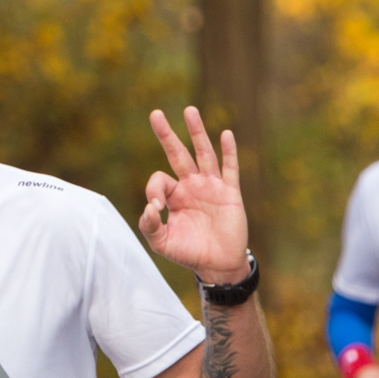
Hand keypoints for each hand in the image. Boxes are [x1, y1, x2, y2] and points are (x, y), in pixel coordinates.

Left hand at [138, 107, 248, 282]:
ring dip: (196, 132)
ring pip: (203, 154)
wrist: (218, 265)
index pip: (159, 180)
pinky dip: (228, 152)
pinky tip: (225, 134)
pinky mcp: (230, 193)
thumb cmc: (189, 253)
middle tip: (155, 114)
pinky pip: (229, 168)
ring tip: (189, 111)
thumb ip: (149, 226)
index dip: (153, 190)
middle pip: (177, 154)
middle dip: (166, 135)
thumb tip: (148, 207)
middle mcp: (191, 186)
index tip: (156, 209)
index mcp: (174, 196)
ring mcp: (211, 187)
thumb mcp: (162, 243)